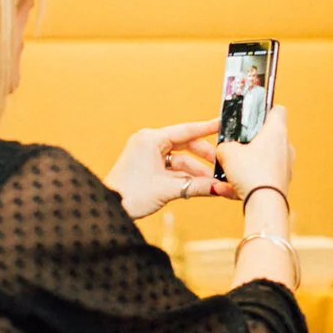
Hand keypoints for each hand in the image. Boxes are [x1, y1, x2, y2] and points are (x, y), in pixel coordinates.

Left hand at [108, 119, 233, 219]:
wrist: (108, 209)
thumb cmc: (130, 195)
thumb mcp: (168, 189)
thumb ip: (197, 186)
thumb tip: (220, 189)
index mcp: (151, 139)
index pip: (187, 130)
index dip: (208, 128)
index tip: (224, 123)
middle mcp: (149, 142)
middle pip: (186, 145)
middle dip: (205, 158)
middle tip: (223, 166)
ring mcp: (147, 154)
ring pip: (180, 159)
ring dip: (197, 171)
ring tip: (214, 183)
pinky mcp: (147, 166)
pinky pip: (172, 168)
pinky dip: (185, 176)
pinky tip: (200, 185)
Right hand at [217, 105, 293, 198]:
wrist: (264, 203)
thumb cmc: (251, 173)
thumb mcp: (228, 153)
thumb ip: (224, 146)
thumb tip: (224, 149)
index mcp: (276, 131)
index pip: (277, 110)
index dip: (264, 109)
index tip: (252, 115)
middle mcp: (286, 146)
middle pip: (269, 136)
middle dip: (251, 141)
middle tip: (236, 146)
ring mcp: (286, 165)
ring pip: (265, 158)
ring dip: (249, 162)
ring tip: (230, 171)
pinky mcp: (283, 182)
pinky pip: (263, 176)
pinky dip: (250, 178)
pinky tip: (232, 187)